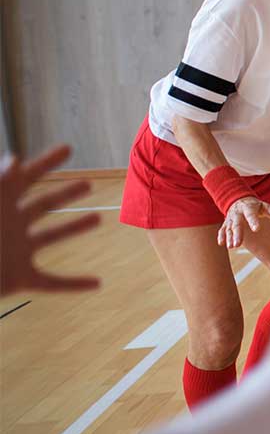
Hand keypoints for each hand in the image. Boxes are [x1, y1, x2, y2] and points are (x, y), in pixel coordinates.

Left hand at [0, 145, 101, 294]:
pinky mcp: (20, 279)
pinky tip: (95, 283)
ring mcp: (17, 253)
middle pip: (43, 205)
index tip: (68, 149)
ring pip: (51, 237)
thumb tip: (14, 160)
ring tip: (96, 219)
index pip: (26, 178)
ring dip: (74, 228)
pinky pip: (52, 282)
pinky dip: (74, 284)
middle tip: (87, 184)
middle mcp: (11, 227)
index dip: (46, 162)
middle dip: (66, 194)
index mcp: (0, 207)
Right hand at [218, 196, 269, 249]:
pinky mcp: (226, 223)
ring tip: (231, 247)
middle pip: (237, 224)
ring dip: (229, 237)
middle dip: (237, 234)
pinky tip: (221, 243)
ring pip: (229, 228)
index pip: (251, 215)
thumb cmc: (255, 205)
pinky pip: (222, 229)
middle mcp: (237, 213)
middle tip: (238, 244)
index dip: (253, 222)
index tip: (256, 229)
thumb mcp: (265, 206)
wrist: (239, 199)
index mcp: (248, 208)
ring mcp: (230, 218)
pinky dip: (221, 236)